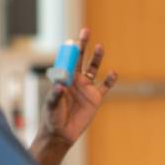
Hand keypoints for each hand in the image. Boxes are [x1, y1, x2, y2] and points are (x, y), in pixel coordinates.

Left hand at [36, 27, 116, 146]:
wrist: (62, 134)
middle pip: (80, 59)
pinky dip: (110, 79)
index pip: (67, 60)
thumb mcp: (51, 106)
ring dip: (97, 58)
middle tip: (86, 31)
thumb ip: (55, 95)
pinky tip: (113, 72)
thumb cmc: (52, 118)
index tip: (72, 41)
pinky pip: (105, 86)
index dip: (70, 50)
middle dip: (83, 45)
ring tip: (100, 46)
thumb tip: (60, 85)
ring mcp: (86, 88)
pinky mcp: (95, 98)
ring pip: (93, 68)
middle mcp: (75, 80)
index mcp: (63, 78)